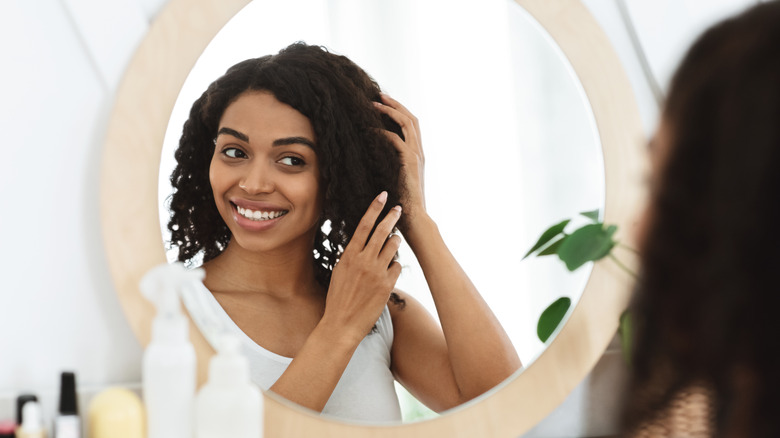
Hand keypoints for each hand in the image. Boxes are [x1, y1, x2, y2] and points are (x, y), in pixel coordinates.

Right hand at [323, 191, 402, 339]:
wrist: (342, 324)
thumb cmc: (338, 299)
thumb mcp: (339, 272)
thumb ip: (351, 256)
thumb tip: (360, 242)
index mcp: (349, 256)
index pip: (364, 226)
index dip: (374, 209)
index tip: (382, 196)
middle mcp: (364, 261)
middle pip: (382, 231)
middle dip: (392, 217)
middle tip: (399, 208)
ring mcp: (377, 272)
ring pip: (393, 246)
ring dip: (395, 240)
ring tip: (395, 239)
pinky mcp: (387, 284)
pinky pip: (396, 266)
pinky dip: (394, 265)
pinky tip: (389, 271)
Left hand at [374, 94, 426, 222]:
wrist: (414, 218)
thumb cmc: (402, 203)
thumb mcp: (396, 179)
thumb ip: (390, 166)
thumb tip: (373, 157)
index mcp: (418, 154)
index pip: (411, 125)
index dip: (399, 111)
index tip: (384, 103)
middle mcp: (419, 152)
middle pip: (411, 119)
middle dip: (395, 104)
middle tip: (378, 95)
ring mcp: (416, 156)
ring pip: (406, 124)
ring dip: (389, 111)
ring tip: (374, 104)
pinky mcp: (409, 163)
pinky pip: (396, 140)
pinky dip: (383, 132)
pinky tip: (370, 129)